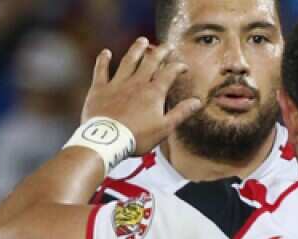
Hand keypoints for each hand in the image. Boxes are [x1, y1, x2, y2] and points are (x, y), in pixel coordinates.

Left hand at [82, 38, 202, 154]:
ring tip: (142, 40)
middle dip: (160, 52)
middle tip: (167, 46)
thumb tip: (197, 101)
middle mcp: (136, 83)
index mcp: (153, 92)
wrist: (107, 140)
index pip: (169, 73)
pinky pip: (101, 70)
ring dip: (136, 49)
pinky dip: (103, 60)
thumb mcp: (165, 127)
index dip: (178, 67)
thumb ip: (181, 112)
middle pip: (150, 62)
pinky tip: (106, 52)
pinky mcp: (100, 88)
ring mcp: (117, 83)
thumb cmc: (138, 136)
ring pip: (128, 61)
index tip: (183, 66)